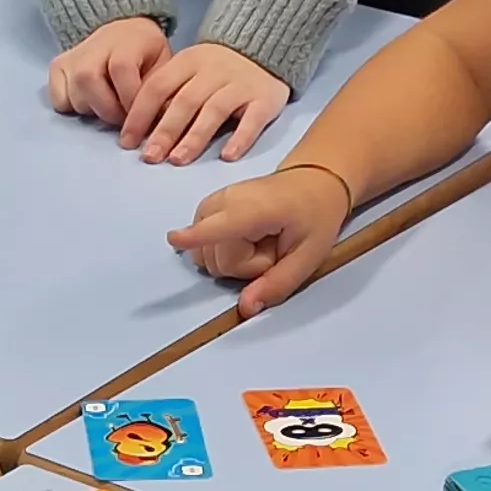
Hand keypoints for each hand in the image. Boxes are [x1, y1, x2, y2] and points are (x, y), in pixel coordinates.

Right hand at [47, 16, 172, 128]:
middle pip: (89, 80)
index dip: (129, 98)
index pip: (120, 69)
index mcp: (126, 41)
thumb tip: (159, 123)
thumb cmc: (147, 55)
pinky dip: (73, 109)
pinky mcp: (57, 67)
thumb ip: (160, 91)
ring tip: (110, 109)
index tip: (139, 116)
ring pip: (74, 93)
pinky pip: (58, 99)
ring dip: (94, 111)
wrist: (125, 33)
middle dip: (109, 110)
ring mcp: (72, 56)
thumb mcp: (164, 66)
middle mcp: (94, 45)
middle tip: (124, 119)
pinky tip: (91, 104)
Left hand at [120, 40, 291, 165]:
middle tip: (150, 157)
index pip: (158, 87)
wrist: (265, 48)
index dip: (140, 115)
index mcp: (188, 61)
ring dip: (194, 137)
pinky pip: (252, 119)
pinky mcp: (265, 98)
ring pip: (214, 111)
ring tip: (178, 160)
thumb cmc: (217, 69)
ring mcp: (241, 84)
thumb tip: (138, 130)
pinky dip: (240, 138)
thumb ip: (168, 92)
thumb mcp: (189, 69)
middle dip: (164, 131)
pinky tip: (227, 156)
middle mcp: (214, 70)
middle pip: (184, 101)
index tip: (127, 142)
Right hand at [171, 163, 354, 315]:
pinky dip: (217, 246)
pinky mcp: (208, 205)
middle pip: (216, 259)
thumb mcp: (309, 257)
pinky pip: (199, 240)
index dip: (197, 237)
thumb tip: (244, 309)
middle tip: (271, 249)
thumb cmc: (315, 216)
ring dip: (230, 258)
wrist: (313, 182)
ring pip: (203, 251)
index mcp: (256, 210)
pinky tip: (240, 238)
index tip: (174, 239)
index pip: (221, 227)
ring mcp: (215, 200)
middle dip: (242, 266)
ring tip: (258, 242)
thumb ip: (277, 284)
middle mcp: (227, 200)